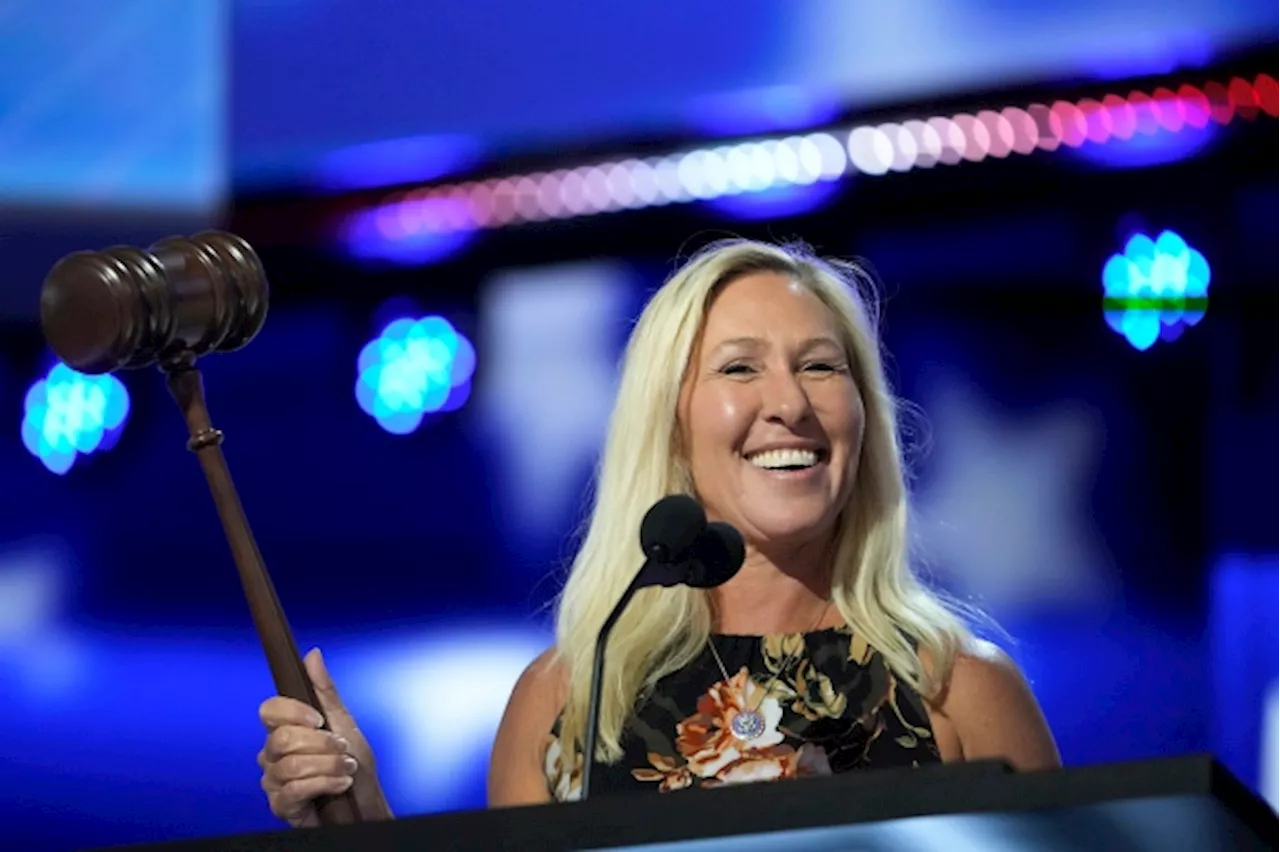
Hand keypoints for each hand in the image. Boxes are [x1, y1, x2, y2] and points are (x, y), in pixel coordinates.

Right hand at [257, 647, 391, 826]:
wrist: (365, 802)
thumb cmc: (354, 763)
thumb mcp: (344, 721)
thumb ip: (325, 690)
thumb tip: (312, 655)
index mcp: (286, 729)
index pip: (269, 710)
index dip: (292, 712)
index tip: (319, 719)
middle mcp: (273, 754)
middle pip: (282, 739)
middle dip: (321, 744)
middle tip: (342, 749)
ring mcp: (274, 780)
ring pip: (291, 766)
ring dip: (329, 766)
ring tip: (346, 769)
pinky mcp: (280, 805)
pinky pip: (293, 790)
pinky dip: (324, 784)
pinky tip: (340, 785)